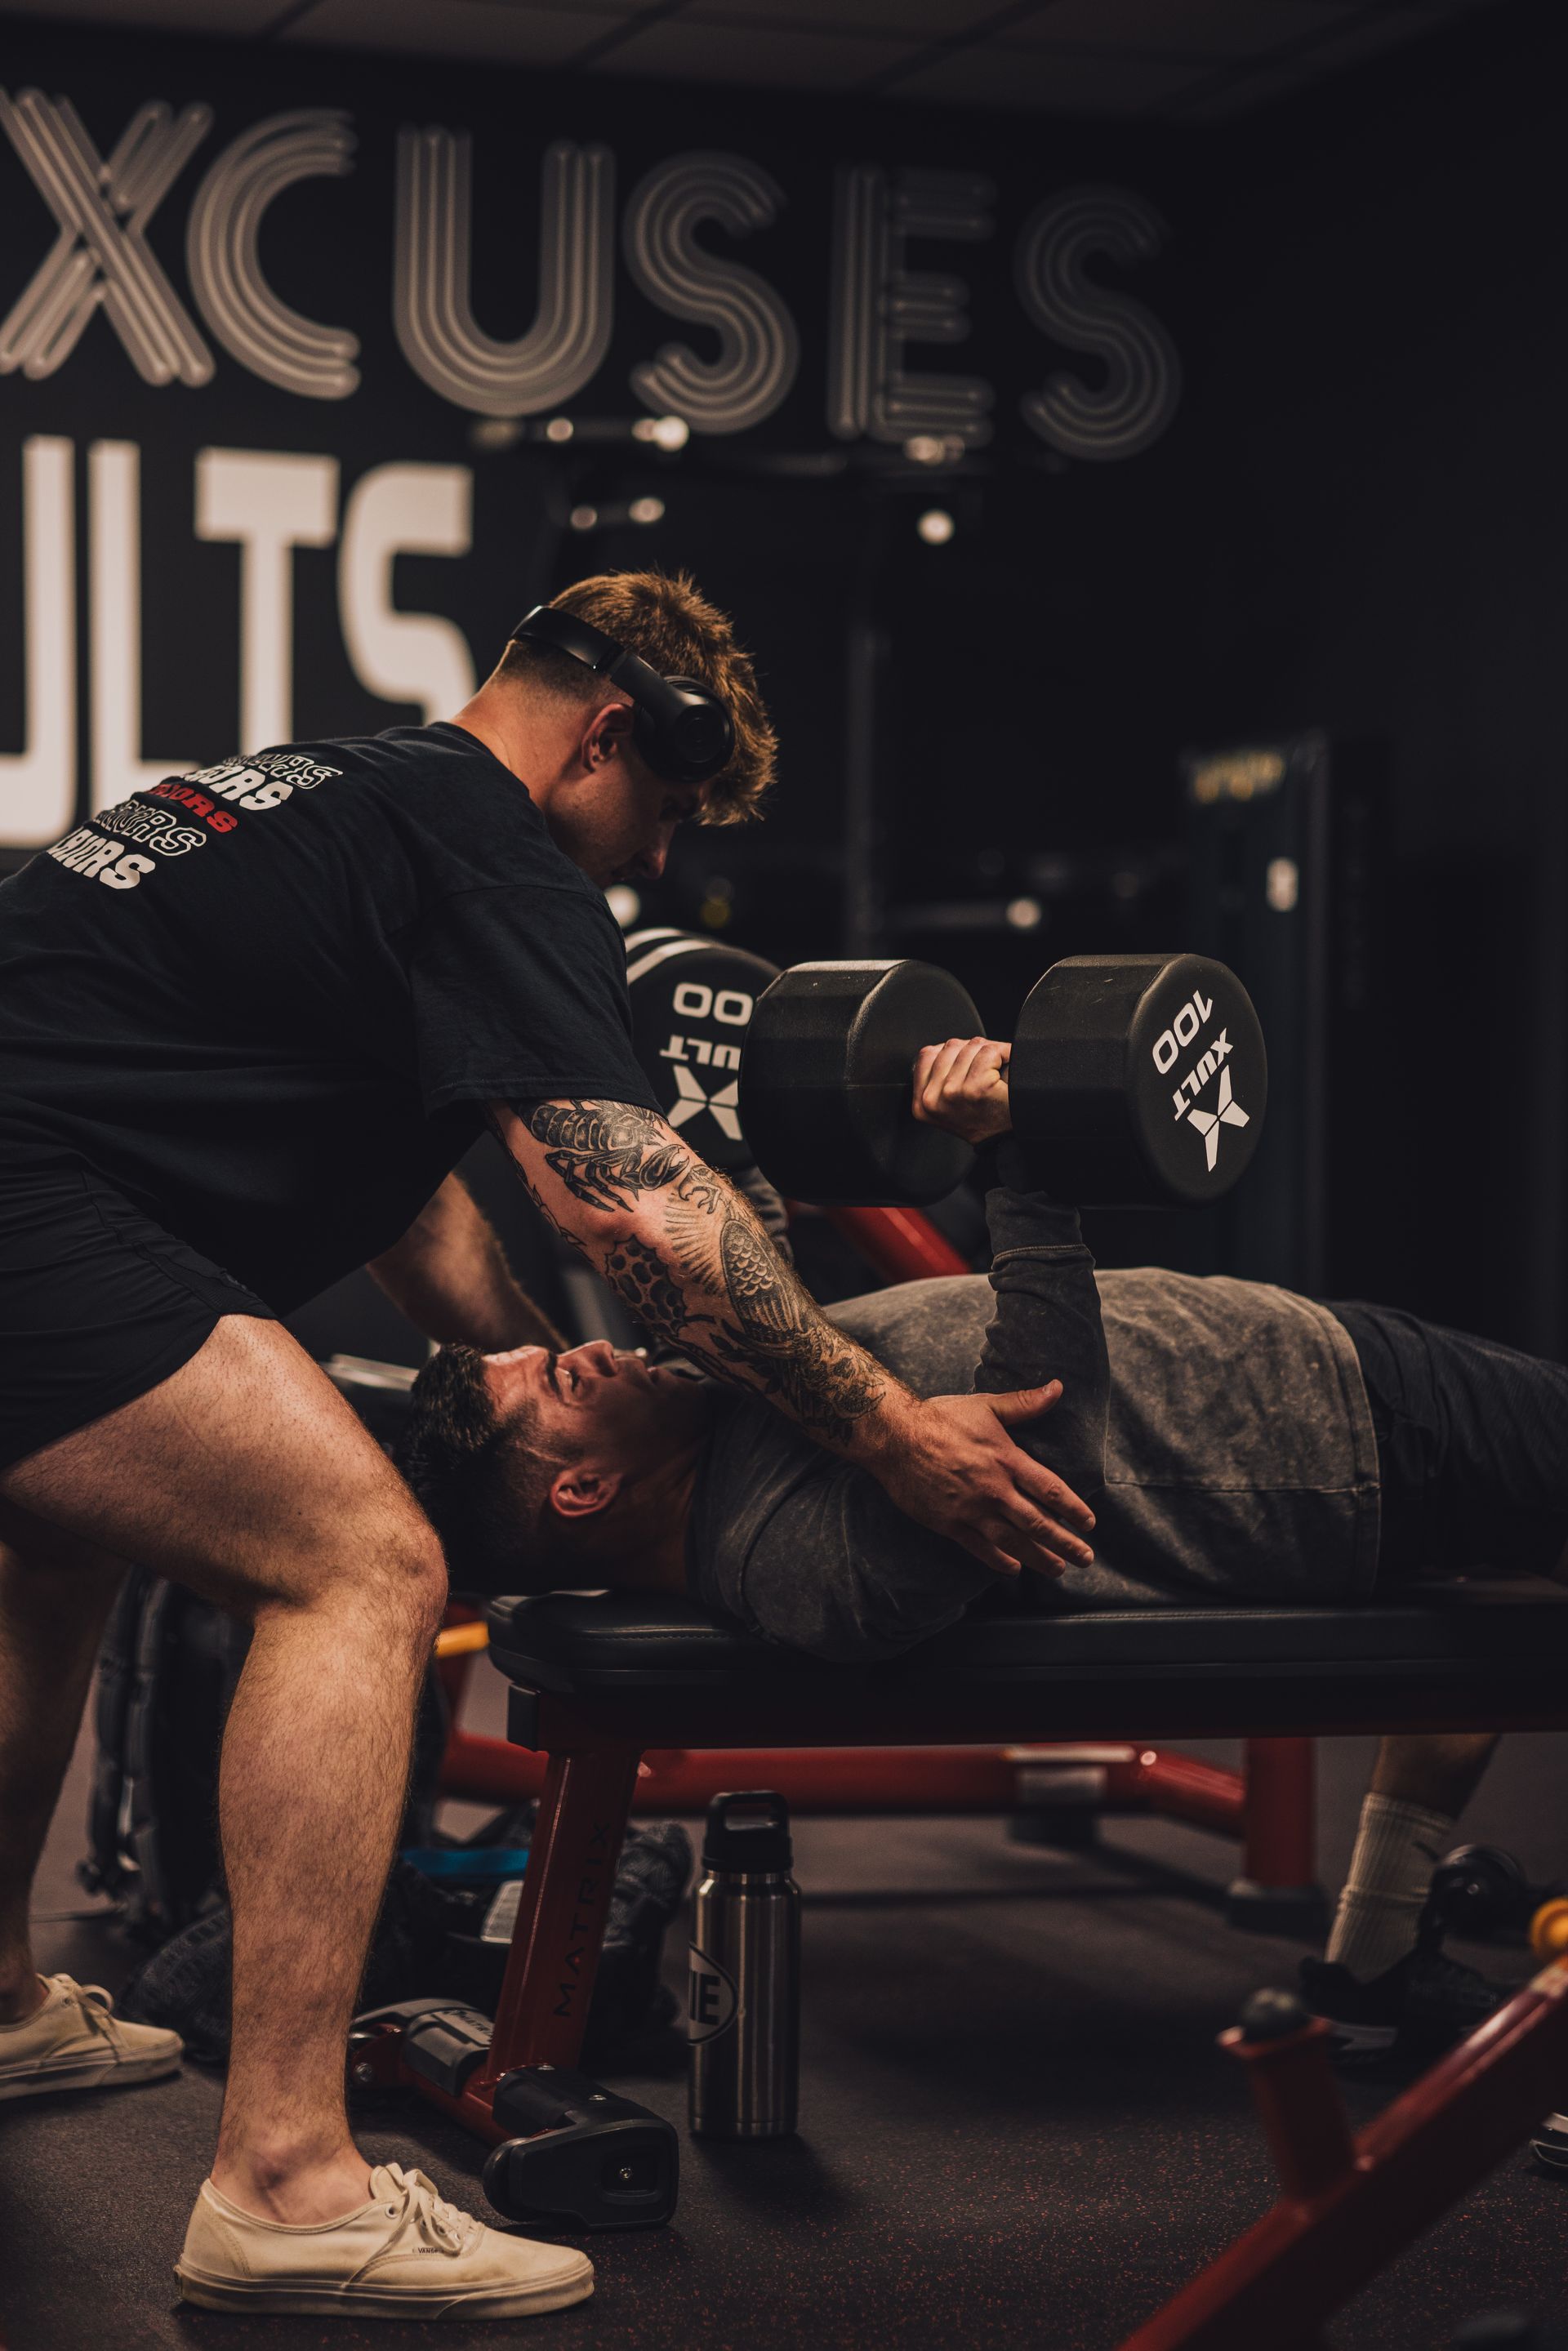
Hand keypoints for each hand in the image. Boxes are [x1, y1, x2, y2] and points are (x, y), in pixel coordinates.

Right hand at [862, 1385, 1095, 1578]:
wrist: (895, 1437)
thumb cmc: (941, 1417)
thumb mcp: (986, 1406)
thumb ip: (1024, 1404)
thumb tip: (1057, 1388)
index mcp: (1006, 1460)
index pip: (1050, 1490)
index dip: (1074, 1509)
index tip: (1089, 1523)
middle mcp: (993, 1489)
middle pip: (1038, 1523)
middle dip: (1066, 1543)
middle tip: (1086, 1558)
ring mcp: (971, 1509)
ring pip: (1013, 1541)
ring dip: (1039, 1558)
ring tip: (1058, 1569)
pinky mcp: (949, 1522)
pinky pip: (980, 1547)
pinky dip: (999, 1561)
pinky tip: (1014, 1569)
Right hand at [912, 1036, 1012, 1145]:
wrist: (1008, 1138)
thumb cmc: (984, 1119)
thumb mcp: (948, 1104)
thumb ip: (937, 1077)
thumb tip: (940, 1048)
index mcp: (921, 1104)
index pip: (927, 1055)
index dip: (952, 1052)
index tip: (967, 1063)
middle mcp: (932, 1099)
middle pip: (951, 1047)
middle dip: (972, 1050)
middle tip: (987, 1068)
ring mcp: (952, 1093)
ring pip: (970, 1047)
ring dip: (990, 1051)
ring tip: (996, 1070)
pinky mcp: (975, 1088)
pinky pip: (988, 1052)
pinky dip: (1003, 1053)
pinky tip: (1005, 1066)